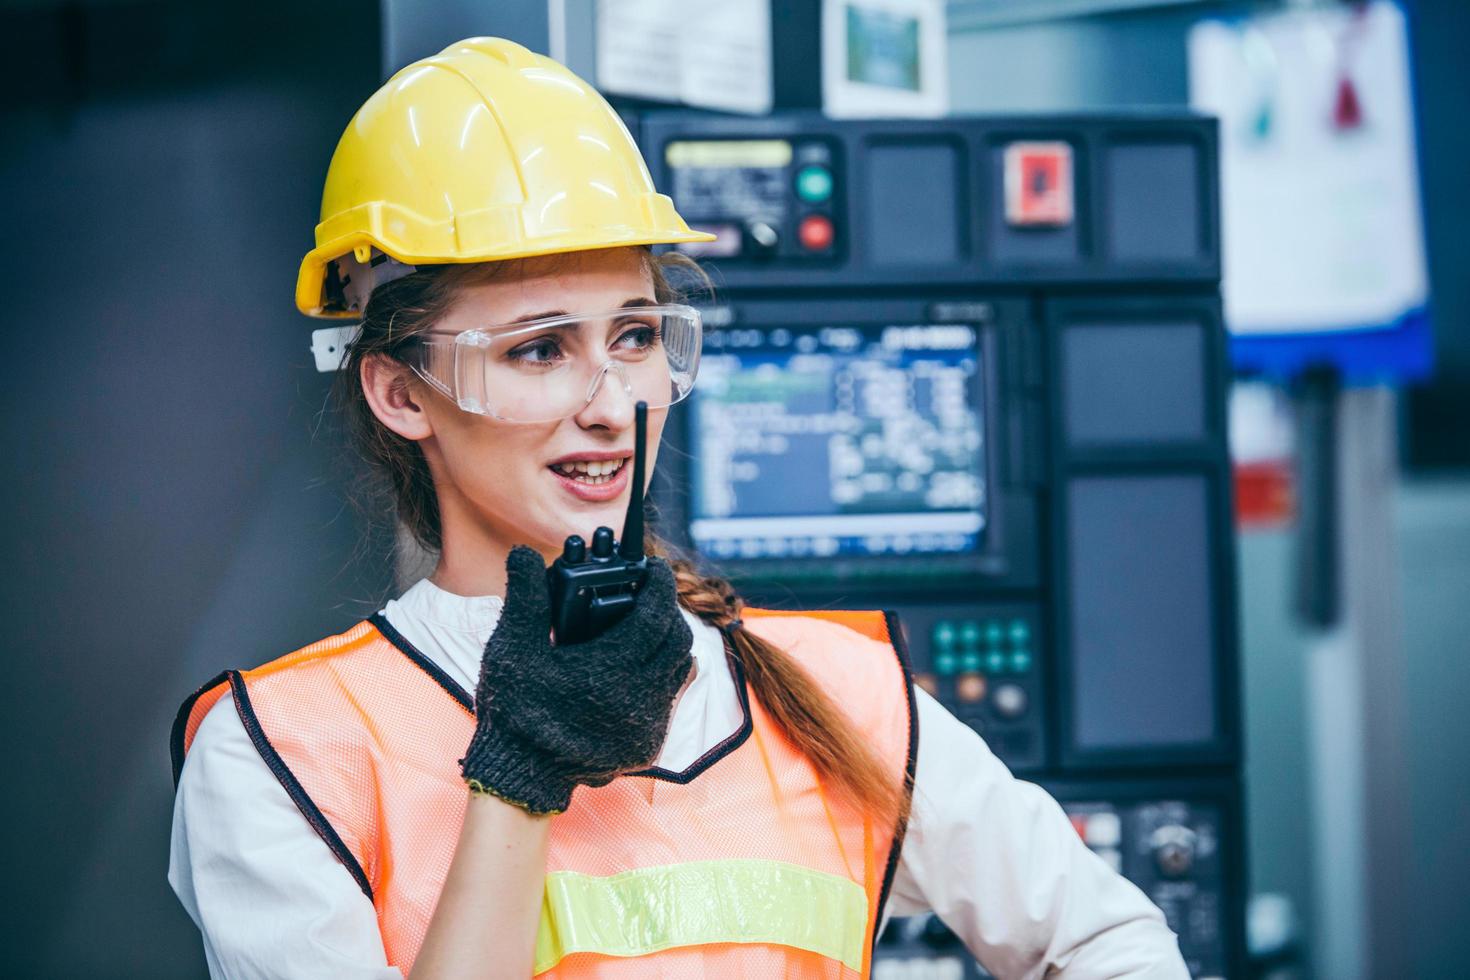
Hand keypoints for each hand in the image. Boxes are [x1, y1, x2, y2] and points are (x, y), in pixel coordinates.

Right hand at [459, 546, 694, 813]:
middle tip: (648, 593)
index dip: (660, 584)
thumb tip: (524, 553)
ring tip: (645, 625)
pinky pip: (670, 698)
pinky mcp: (648, 744)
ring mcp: (647, 724)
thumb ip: (526, 596)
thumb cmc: (514, 709)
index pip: (657, 614)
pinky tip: (639, 665)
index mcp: (611, 669)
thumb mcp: (514, 648)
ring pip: (679, 668)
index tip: (655, 567)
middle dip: (667, 610)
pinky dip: (662, 675)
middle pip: (677, 639)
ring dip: (668, 642)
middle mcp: (639, 697)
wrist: (520, 775)